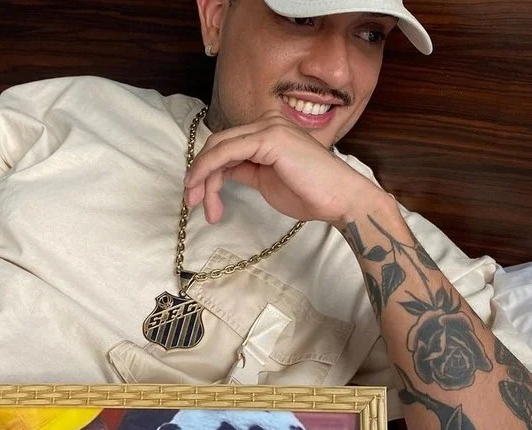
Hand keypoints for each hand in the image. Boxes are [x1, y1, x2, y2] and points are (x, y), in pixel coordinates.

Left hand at [183, 110, 386, 224]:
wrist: (340, 200)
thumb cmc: (310, 194)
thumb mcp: (266, 181)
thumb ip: (244, 170)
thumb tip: (219, 171)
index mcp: (269, 132)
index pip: (227, 145)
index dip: (207, 170)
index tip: (199, 199)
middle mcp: (268, 123)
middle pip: (218, 144)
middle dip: (199, 174)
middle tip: (191, 202)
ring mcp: (269, 128)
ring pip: (218, 147)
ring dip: (201, 176)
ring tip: (198, 204)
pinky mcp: (269, 138)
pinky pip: (226, 151)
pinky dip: (208, 169)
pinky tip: (202, 188)